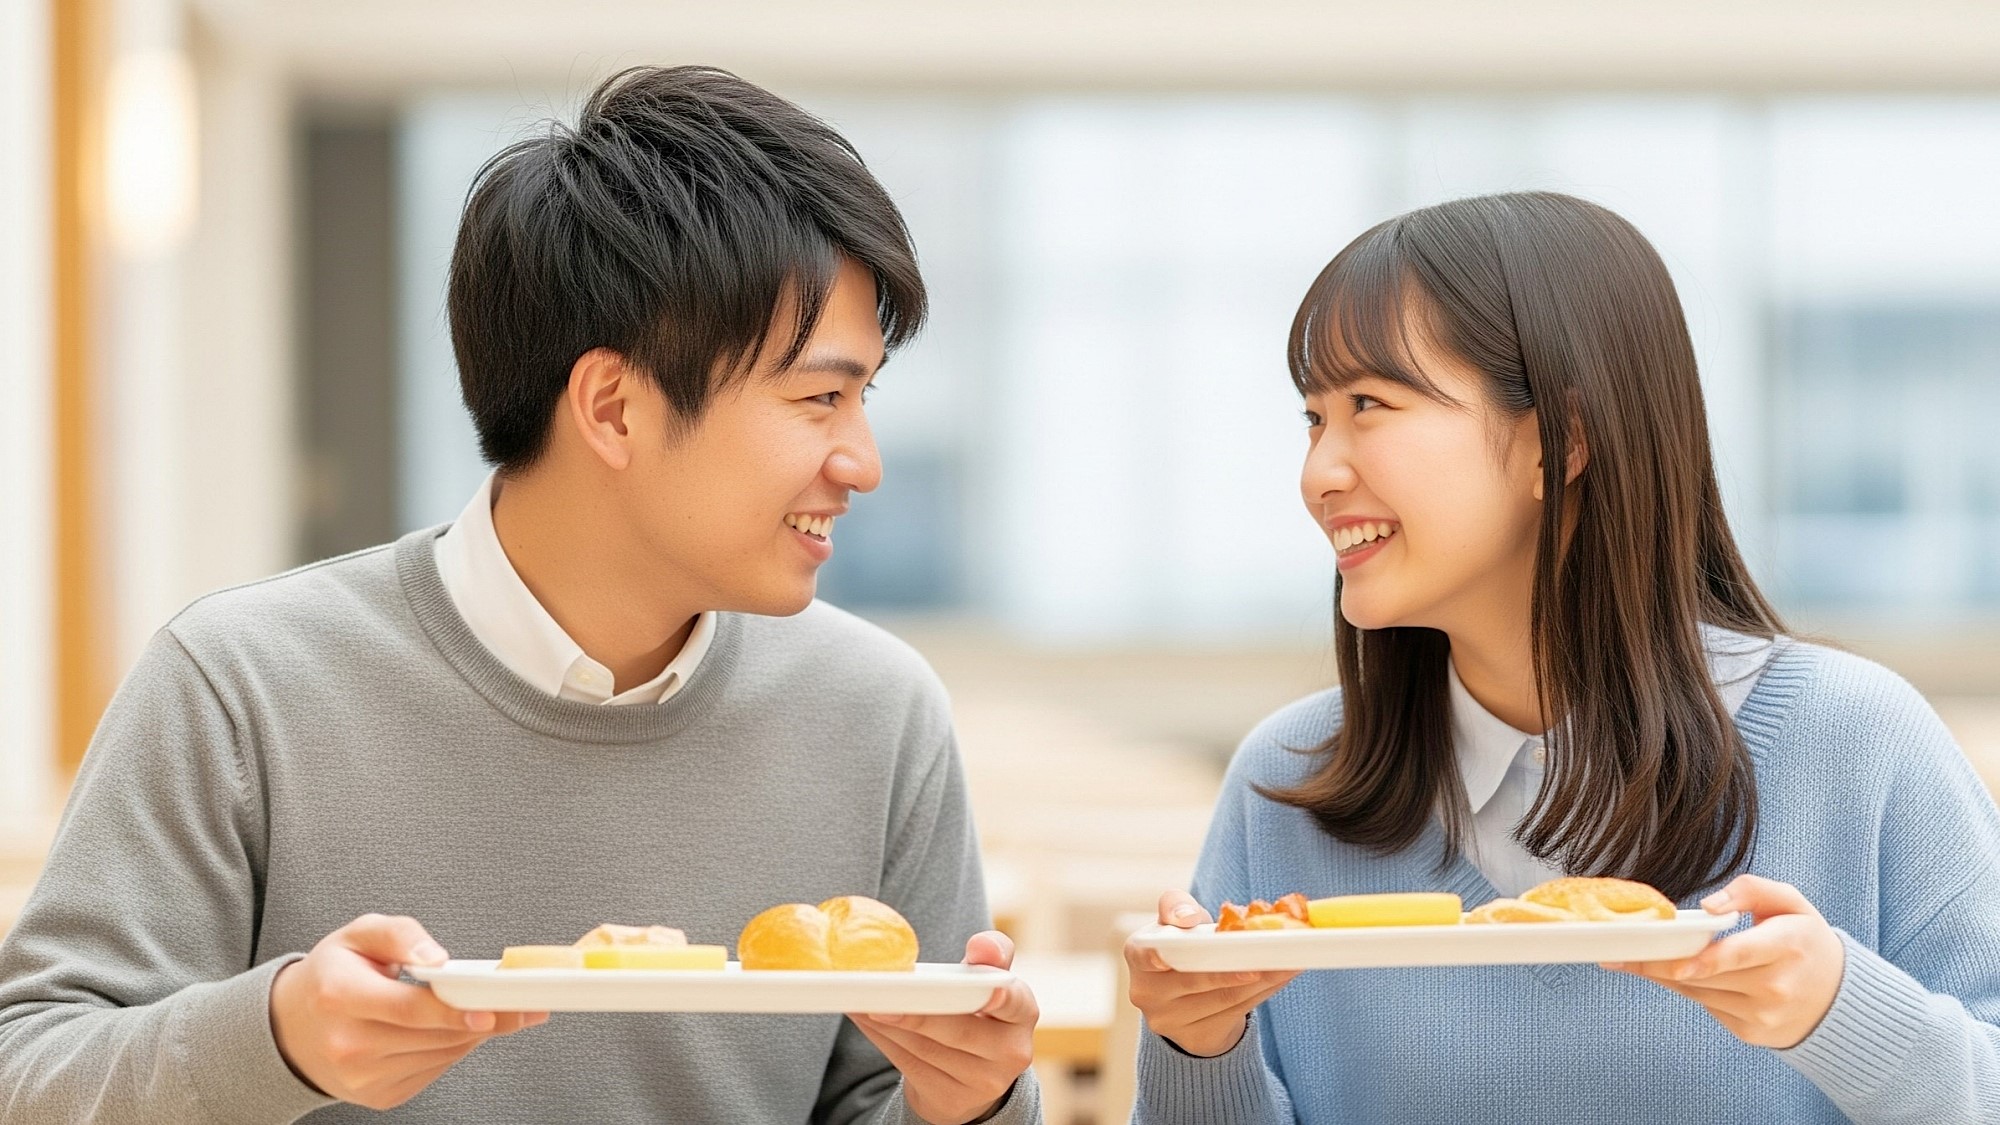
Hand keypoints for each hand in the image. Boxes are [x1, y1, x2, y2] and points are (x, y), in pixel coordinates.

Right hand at [269, 913, 548, 1108]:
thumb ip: (401, 933)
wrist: (293, 1027)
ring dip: (471, 1031)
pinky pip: (435, 1070)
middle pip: (434, 1035)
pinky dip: (452, 1047)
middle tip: (522, 1001)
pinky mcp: (378, 1096)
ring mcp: (361, 1077)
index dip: (455, 1010)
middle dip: (485, 1017)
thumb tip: (438, 958)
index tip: (494, 1007)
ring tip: (485, 1007)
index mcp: (338, 996)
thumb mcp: (360, 935)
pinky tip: (450, 1027)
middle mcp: (347, 1043)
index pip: (409, 1009)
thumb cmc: (333, 974)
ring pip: (442, 1054)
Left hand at [848, 931, 1036, 1124]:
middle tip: (877, 993)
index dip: (1001, 997)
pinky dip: (882, 1039)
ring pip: (925, 1049)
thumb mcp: (990, 981)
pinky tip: (865, 1019)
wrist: (975, 1074)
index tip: (986, 991)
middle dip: (916, 1012)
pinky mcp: (951, 1099)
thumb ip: (990, 954)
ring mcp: (982, 1083)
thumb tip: (982, 947)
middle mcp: (1011, 1053)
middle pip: (957, 1030)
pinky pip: (908, 1065)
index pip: (1014, 1002)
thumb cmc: (980, 1012)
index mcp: (1023, 1013)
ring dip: (886, 1023)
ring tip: (859, 998)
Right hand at [1124, 890, 1297, 1058]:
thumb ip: (1176, 907)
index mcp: (1139, 957)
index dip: (1156, 955)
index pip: (1143, 954)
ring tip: (1289, 960)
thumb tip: (1187, 919)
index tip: (1172, 954)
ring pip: (1224, 997)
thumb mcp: (1175, 923)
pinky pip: (1238, 1011)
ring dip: (1262, 978)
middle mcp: (1147, 994)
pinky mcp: (1197, 1038)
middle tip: (1269, 952)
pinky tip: (1283, 975)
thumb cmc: (1182, 948)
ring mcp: (1171, 1022)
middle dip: (1234, 965)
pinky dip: (1264, 991)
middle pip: (1197, 978)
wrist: (1185, 998)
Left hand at [1603, 874, 1844, 1048]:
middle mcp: (1776, 985)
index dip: (1704, 959)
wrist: (1836, 998)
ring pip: (1698, 992)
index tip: (1672, 959)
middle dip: (1658, 963)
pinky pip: (1705, 1006)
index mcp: (1788, 946)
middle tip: (1617, 952)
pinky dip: (1685, 987)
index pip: (1740, 954)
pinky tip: (1664, 971)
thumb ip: (1750, 890)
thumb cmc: (1804, 940)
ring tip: (1627, 958)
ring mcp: (1763, 1014)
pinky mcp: (1750, 1032)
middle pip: (1706, 976)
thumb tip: (1709, 907)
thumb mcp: (1790, 902)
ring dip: (1662, 974)